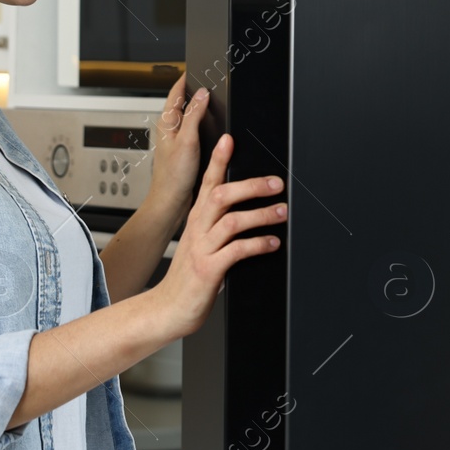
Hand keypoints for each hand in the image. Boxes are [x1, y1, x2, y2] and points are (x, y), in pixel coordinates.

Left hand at [145, 76, 208, 227]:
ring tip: (210, 98)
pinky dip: (201, 123)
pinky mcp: (183, 150)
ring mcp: (176, 140)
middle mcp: (169, 129)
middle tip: (207, 78)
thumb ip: (194, 115)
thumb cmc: (173, 176)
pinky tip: (209, 126)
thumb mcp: (187, 140)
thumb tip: (202, 93)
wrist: (170, 202)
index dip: (186, 78)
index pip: (176, 91)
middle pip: (182, 102)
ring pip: (187, 115)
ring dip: (197, 106)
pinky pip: (193, 129)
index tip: (196, 66)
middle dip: (193, 89)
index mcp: (166, 122)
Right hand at [150, 133, 284, 338]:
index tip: (230, 140)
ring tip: (282, 213)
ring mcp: (202, 249)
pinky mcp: (208, 270)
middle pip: (221, 196)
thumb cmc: (188, 278)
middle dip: (251, 186)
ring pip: (232, 220)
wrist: (167, 308)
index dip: (218, 160)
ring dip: (261, 215)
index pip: (207, 183)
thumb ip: (217, 227)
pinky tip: (272, 243)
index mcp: (196, 220)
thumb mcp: (200, 244)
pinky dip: (258, 244)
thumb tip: (244, 211)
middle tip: (276, 183)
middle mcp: (197, 230)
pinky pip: (236, 251)